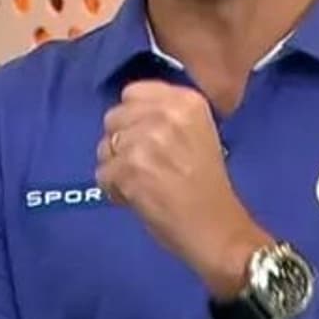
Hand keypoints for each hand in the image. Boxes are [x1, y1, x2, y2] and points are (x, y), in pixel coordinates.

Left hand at [95, 80, 268, 296]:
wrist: (216, 226)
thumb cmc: (208, 183)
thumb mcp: (197, 132)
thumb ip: (164, 115)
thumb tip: (126, 117)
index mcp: (185, 100)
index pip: (132, 92)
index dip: (133, 117)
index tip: (144, 136)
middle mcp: (164, 113)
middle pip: (113, 118)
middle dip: (121, 142)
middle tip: (143, 164)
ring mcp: (144, 140)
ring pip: (104, 147)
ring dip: (116, 167)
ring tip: (142, 183)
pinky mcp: (128, 169)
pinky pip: (102, 174)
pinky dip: (114, 190)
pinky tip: (137, 198)